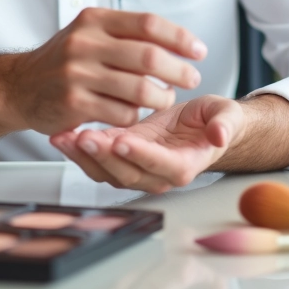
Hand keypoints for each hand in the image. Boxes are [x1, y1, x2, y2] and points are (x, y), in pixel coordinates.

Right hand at [2, 7, 206, 135]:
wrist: (18, 86)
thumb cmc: (64, 60)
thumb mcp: (90, 32)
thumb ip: (127, 32)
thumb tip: (178, 41)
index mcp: (94, 19)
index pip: (148, 24)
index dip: (179, 38)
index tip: (199, 51)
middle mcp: (85, 43)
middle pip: (149, 57)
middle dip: (179, 70)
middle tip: (192, 78)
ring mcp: (77, 74)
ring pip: (140, 89)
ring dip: (160, 97)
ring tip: (164, 97)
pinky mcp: (73, 104)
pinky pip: (121, 113)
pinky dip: (135, 115)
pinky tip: (134, 112)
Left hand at [49, 95, 246, 192]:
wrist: (201, 124)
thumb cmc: (212, 120)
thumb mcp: (225, 115)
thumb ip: (224, 124)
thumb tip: (220, 135)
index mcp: (184, 164)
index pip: (162, 166)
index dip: (142, 155)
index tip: (123, 140)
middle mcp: (157, 173)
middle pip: (128, 173)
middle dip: (104, 156)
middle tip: (86, 137)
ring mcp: (137, 168)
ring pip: (107, 172)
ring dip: (85, 156)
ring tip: (66, 137)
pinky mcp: (121, 157)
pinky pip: (97, 161)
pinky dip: (78, 151)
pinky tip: (63, 135)